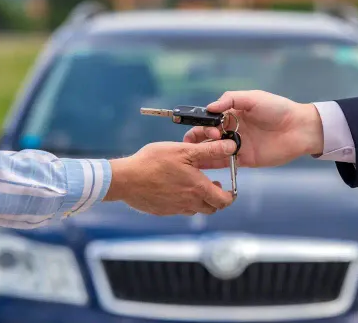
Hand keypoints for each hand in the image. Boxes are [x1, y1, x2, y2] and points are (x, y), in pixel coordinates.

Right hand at [104, 140, 236, 215]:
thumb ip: (210, 150)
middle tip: (212, 184)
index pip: (224, 201)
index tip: (228, 188)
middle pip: (212, 208)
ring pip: (196, 210)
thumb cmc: (154, 162)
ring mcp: (175, 209)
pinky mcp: (163, 211)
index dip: (230, 195)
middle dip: (216, 198)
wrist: (126, 179)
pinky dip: (184, 202)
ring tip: (194, 184)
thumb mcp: (184, 150)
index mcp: (198, 188)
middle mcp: (189, 203)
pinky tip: (175, 188)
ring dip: (200, 200)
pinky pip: (179, 210)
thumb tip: (231, 146)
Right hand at [183, 90, 323, 167]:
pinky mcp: (244, 159)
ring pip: (214, 149)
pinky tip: (202, 166)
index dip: (203, 123)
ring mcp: (238, 145)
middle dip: (199, 138)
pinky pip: (225, 162)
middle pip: (208, 135)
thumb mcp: (253, 98)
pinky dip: (213, 164)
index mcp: (232, 113)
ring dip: (202, 152)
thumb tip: (210, 107)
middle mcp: (232, 129)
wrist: (299, 128)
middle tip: (199, 141)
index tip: (204, 127)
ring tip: (193, 156)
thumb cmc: (278, 109)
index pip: (210, 119)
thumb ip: (230, 99)